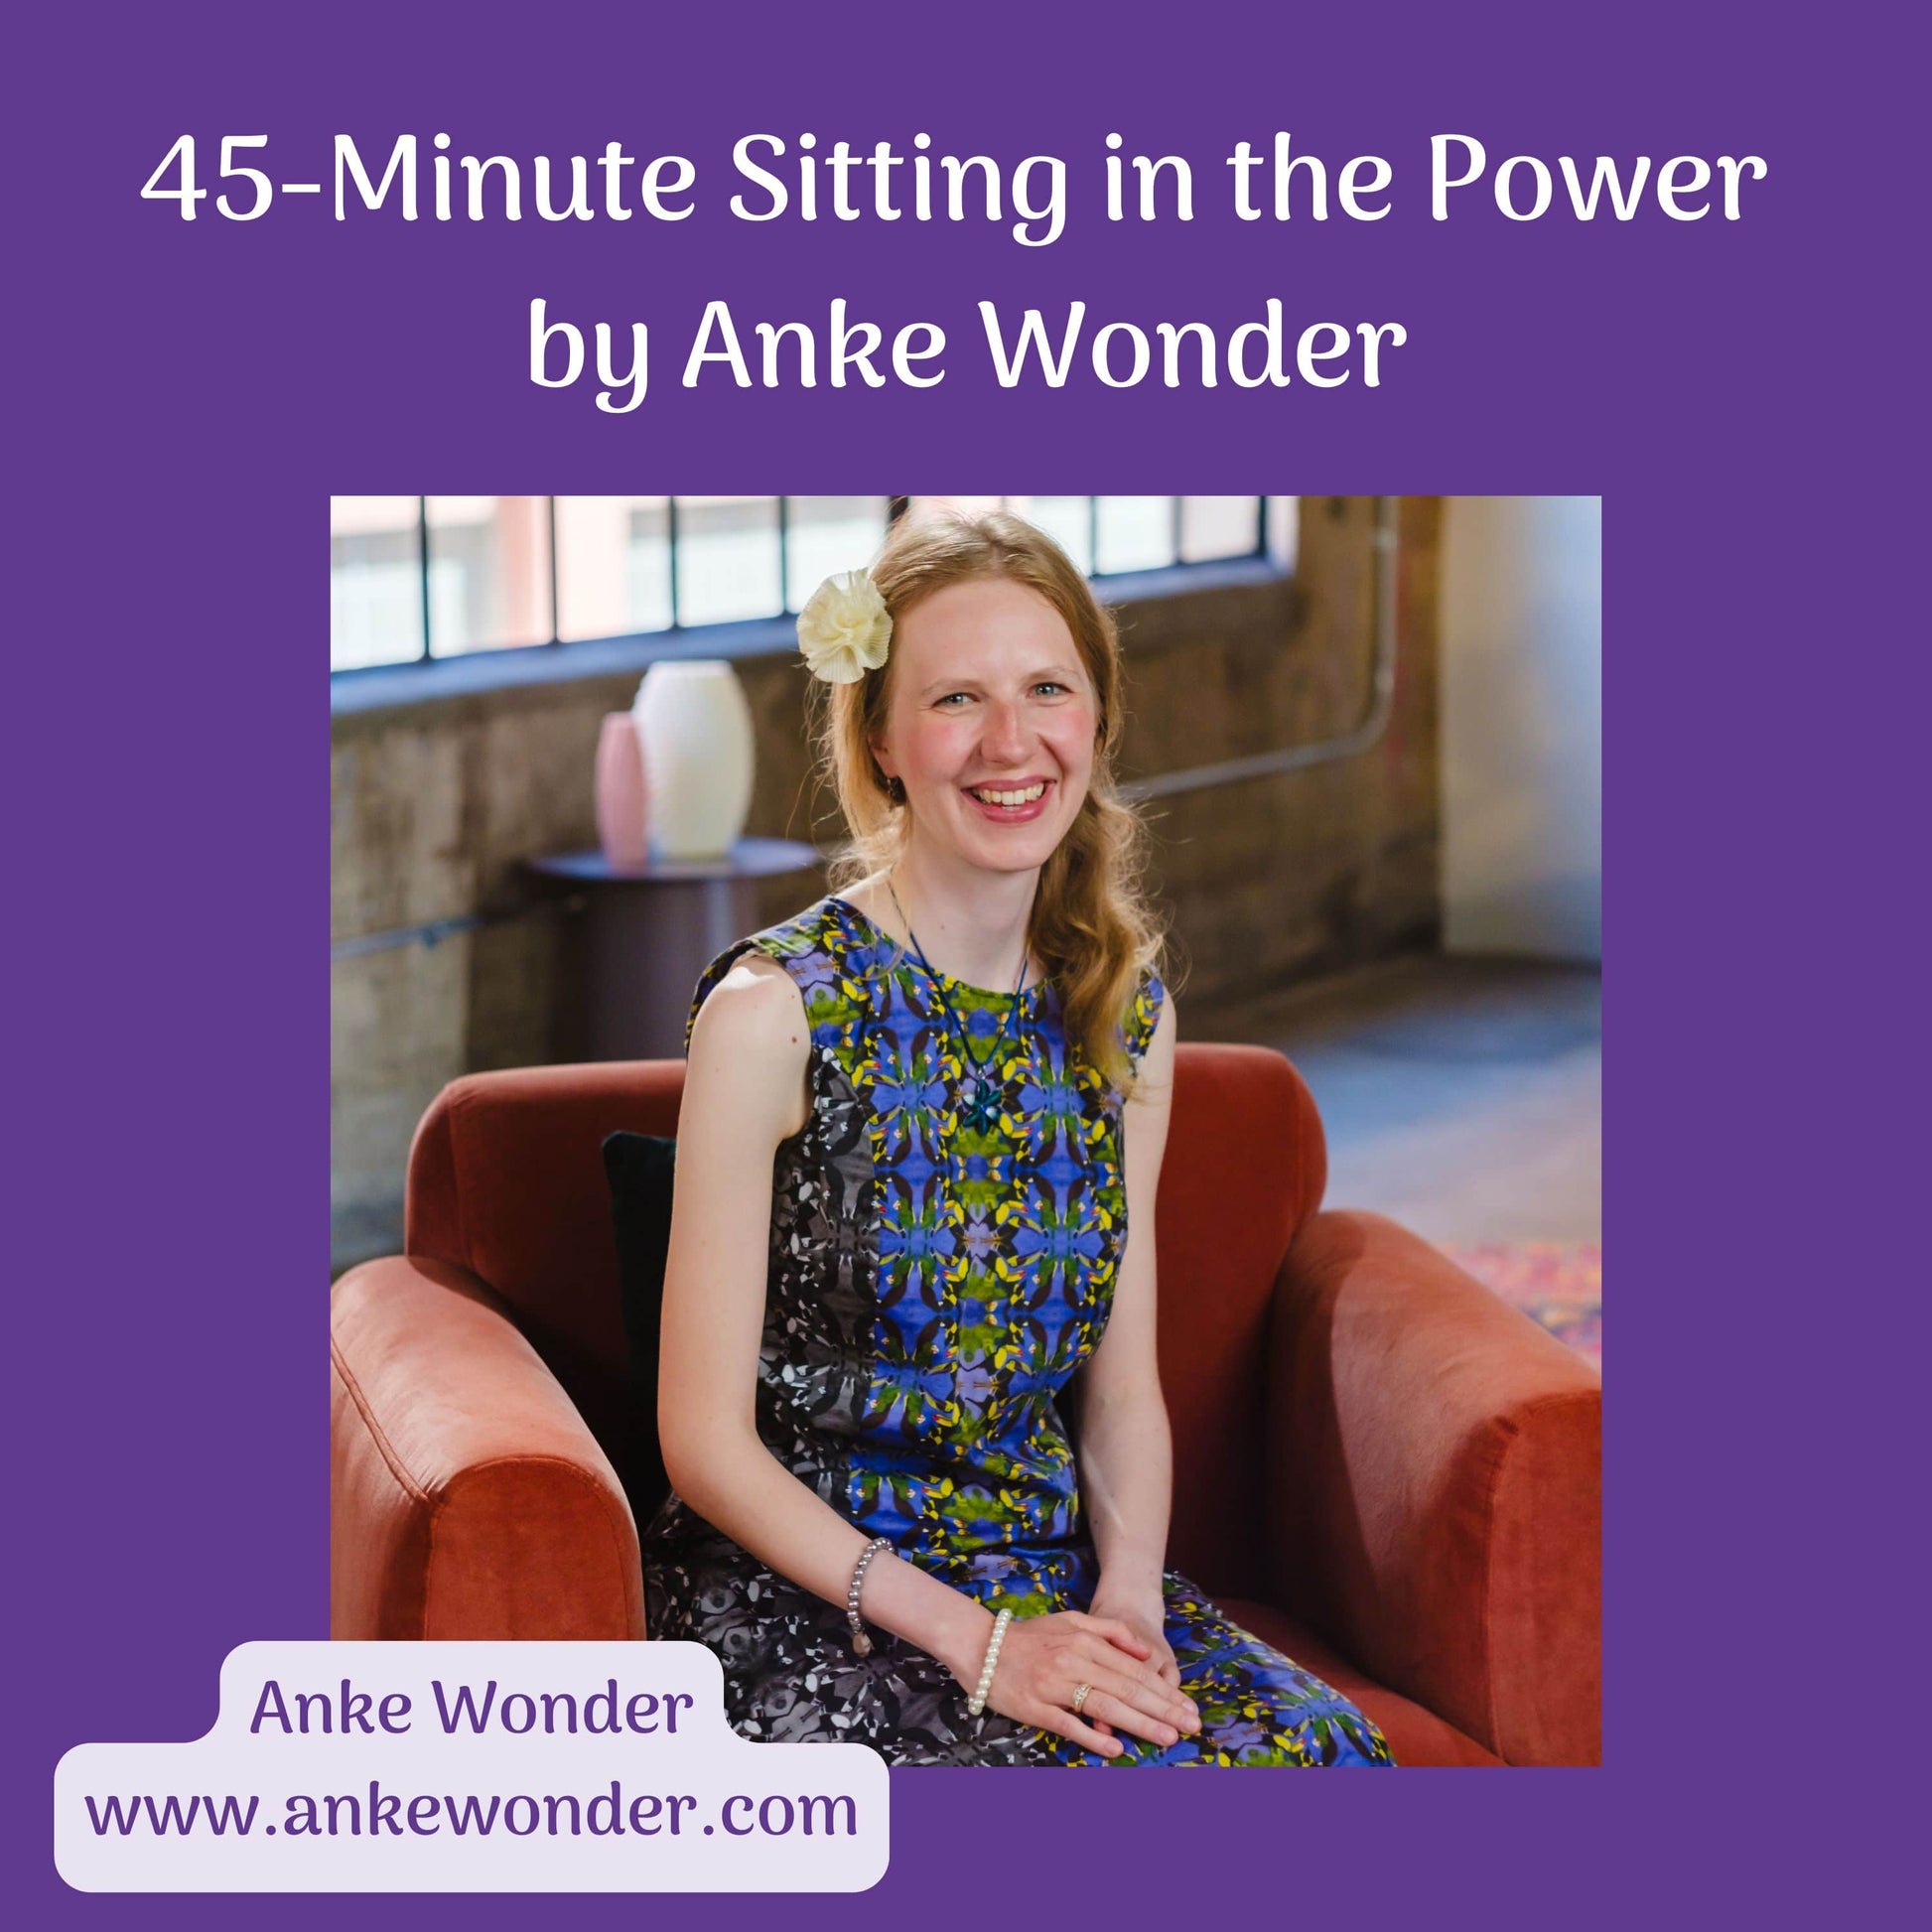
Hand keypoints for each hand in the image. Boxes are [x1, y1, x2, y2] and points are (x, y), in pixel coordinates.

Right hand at [968, 1610, 1200, 1759]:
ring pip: (1105, 1706)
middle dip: (1163, 1710)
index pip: (1134, 1670)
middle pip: (1127, 1689)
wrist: (982, 1645)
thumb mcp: (1072, 1620)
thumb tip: (1144, 1653)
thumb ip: (1111, 1632)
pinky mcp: (1036, 1707)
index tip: (1188, 1708)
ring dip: (1139, 1724)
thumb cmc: (1031, 1636)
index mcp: (1085, 1641)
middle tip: (1190, 1727)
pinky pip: (1069, 1724)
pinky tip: (1116, 1747)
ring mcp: (1054, 1685)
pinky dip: (1093, 1736)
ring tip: (1167, 1737)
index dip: (1165, 1691)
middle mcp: (1074, 1661)